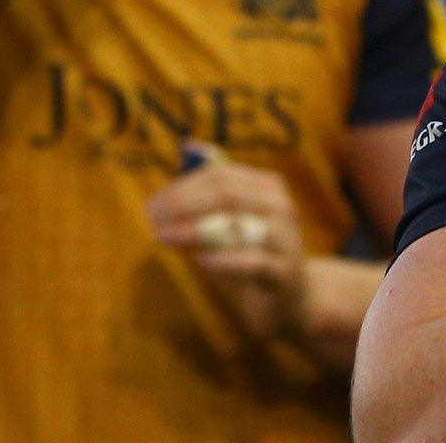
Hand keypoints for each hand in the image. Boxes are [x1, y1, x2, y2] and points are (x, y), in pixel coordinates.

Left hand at [148, 145, 307, 344]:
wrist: (293, 297)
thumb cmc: (252, 255)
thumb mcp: (232, 222)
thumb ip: (211, 195)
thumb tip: (187, 149)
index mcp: (267, 187)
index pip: (221, 175)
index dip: (182, 187)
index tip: (153, 204)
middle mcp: (280, 206)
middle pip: (228, 194)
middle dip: (184, 203)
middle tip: (153, 218)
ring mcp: (285, 239)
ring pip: (238, 224)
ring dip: (194, 229)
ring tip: (164, 236)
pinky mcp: (284, 272)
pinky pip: (251, 261)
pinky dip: (223, 260)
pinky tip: (200, 261)